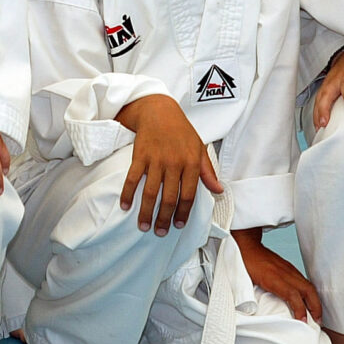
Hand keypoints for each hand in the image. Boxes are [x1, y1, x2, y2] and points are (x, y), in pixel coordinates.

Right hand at [115, 94, 221, 233]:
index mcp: (191, 163)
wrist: (160, 110)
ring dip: (145, 212)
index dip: (183, 213)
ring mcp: (156, 160)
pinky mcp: (139, 155)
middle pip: (169, 198)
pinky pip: (132, 178)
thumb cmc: (182, 131)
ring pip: (150, 192)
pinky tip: (125, 206)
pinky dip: (127, 193)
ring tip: (143, 225)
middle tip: (159, 232)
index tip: (178, 225)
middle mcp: (174, 163)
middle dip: (164, 218)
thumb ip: (208, 171)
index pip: (188, 195)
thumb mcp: (200, 148)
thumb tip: (219, 190)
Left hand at [233, 227, 323, 321]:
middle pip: (307, 289)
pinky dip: (309, 293)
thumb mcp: (242, 281)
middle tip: (318, 321)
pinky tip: (308, 301)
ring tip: (316, 314)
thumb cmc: (243, 262)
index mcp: (272, 277)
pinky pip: (303, 280)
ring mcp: (288, 269)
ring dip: (314, 300)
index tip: (303, 322)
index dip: (299, 309)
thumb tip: (252, 312)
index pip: (292, 294)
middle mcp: (284, 272)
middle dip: (315, 306)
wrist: (246, 245)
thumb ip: (248, 297)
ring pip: (308, 285)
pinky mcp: (289, 268)